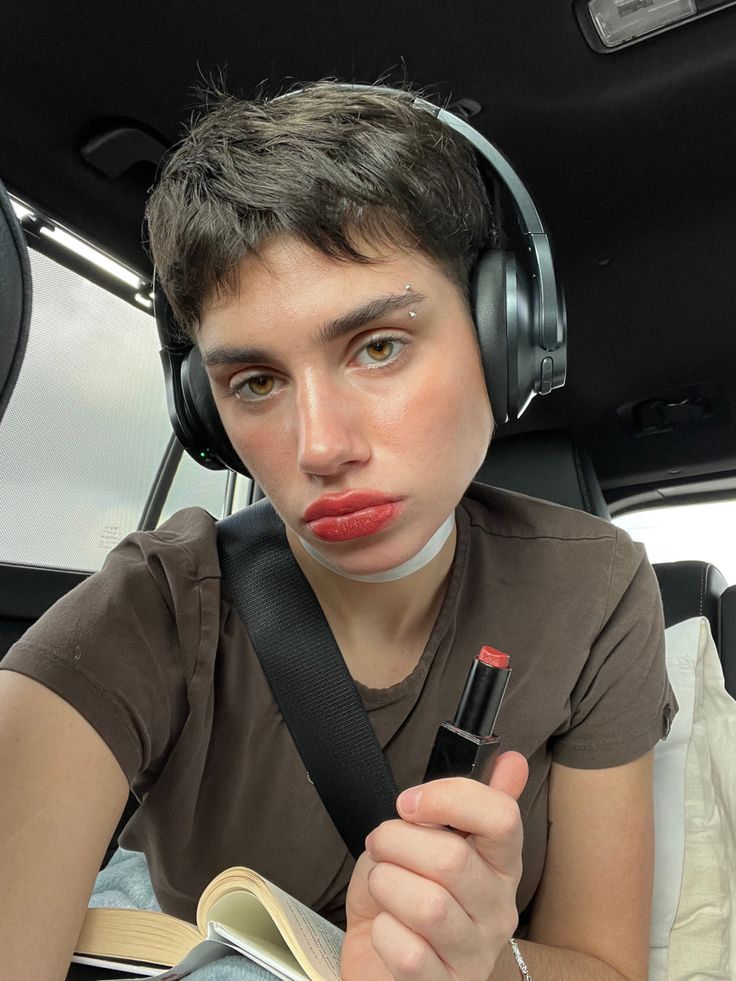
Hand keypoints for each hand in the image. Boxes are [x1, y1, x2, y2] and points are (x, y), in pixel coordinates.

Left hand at [341, 751, 528, 980]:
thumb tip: (512, 760)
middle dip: (397, 842)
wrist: (378, 965)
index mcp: (500, 865)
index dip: (448, 798)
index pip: (502, 818)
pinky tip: (385, 928)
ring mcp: (474, 954)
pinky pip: (408, 953)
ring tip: (381, 885)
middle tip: (381, 845)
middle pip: (452, 858)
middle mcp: (497, 910)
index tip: (410, 803)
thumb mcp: (430, 839)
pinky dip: (382, 932)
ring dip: (386, 884)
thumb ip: (467, 803)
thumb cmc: (403, 896)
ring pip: (429, 906)